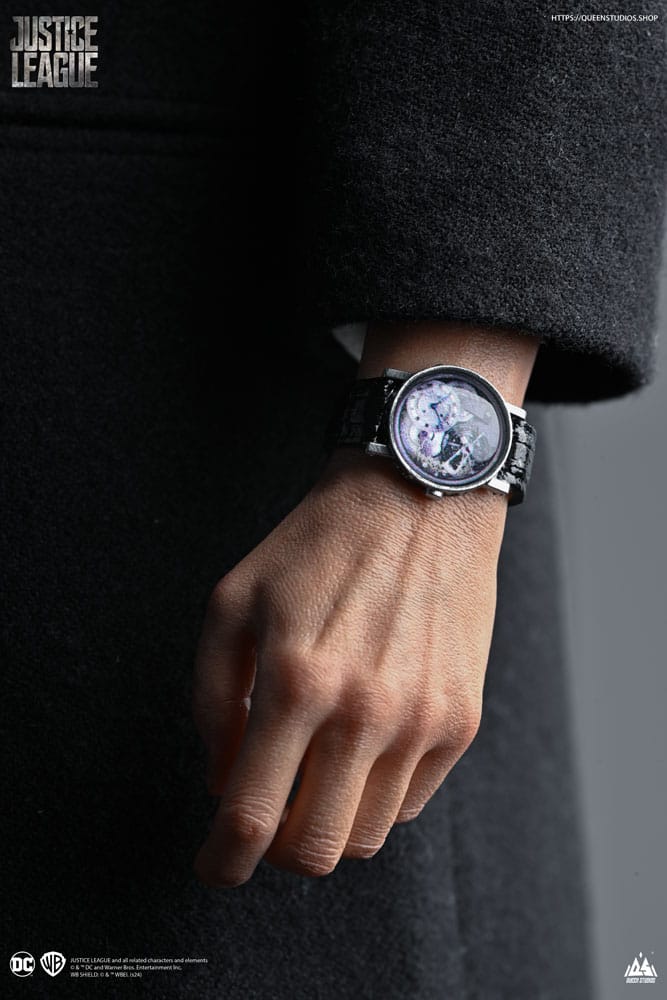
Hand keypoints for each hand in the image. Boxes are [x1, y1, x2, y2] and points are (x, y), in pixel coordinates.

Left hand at [192, 446, 507, 886]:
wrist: (418, 500)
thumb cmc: (320, 545)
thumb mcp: (232, 603)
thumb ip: (213, 700)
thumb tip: (223, 777)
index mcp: (296, 680)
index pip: (252, 817)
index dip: (223, 860)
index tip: (216, 867)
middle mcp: (365, 712)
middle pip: (315, 850)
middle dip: (276, 850)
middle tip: (265, 815)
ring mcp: (422, 721)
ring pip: (366, 835)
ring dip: (327, 820)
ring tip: (315, 767)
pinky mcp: (460, 719)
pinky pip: (412, 801)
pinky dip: (374, 794)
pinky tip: (360, 747)